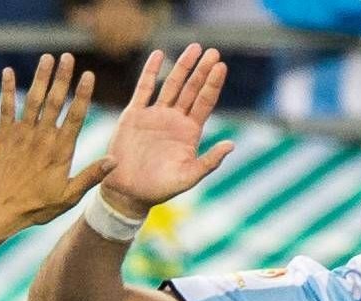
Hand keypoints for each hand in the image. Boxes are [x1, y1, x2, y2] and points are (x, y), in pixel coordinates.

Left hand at [0, 54, 115, 248]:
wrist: (0, 210)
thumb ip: (90, 176)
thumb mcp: (69, 196)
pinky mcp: (3, 136)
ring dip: (40, 77)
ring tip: (47, 57)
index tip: (88, 75)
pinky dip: (7, 89)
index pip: (75, 116)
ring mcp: (21, 135)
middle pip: (54, 101)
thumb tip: (114, 161)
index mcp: (61, 151)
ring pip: (32, 100)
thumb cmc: (37, 206)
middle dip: (62, 77)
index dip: (82, 94)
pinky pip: (5, 108)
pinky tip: (8, 72)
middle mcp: (42, 138)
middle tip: (68, 56)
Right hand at [100, 45, 235, 218]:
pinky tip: (158, 54)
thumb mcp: (189, 177)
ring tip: (195, 48)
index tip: (222, 66)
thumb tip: (232, 145)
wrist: (128, 192)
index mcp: (189, 133)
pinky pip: (144, 88)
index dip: (213, 84)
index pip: (205, 102)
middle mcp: (174, 120)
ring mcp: (155, 115)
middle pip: (192, 89)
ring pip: (171, 84)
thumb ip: (209, 161)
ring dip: (182, 66)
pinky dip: (151, 71)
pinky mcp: (134, 115)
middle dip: (202, 70)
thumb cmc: (160, 188)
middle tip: (214, 51)